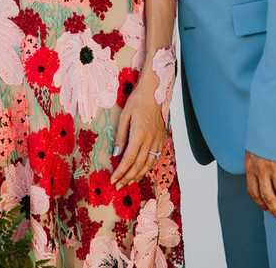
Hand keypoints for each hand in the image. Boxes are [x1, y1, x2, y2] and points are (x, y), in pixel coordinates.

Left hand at [110, 72, 165, 188]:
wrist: (155, 90)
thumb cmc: (138, 100)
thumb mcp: (124, 116)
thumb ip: (120, 137)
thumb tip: (115, 155)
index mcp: (139, 134)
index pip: (129, 159)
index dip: (121, 172)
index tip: (113, 180)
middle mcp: (150, 140)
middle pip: (139, 165)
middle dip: (128, 177)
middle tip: (118, 186)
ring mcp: (158, 140)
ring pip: (149, 164)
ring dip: (138, 175)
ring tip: (129, 181)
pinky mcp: (162, 138)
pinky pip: (156, 157)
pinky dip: (148, 167)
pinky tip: (142, 170)